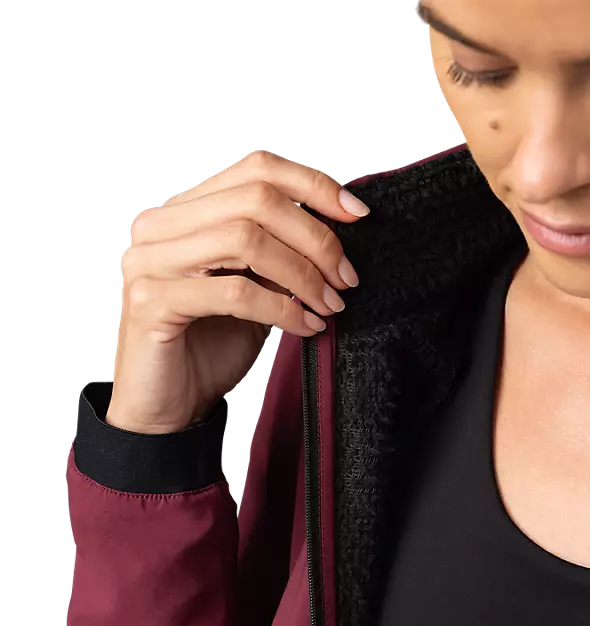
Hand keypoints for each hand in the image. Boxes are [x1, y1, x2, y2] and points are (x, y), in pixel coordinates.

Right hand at [105, 149, 368, 432]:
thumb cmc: (211, 346)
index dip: (313, 185)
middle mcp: (159, 225)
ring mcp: (147, 259)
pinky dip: (282, 309)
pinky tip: (307, 328)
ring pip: (245, 240)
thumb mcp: (255, 288)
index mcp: (185, 210)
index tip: (358, 215)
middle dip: (316, 238)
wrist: (169, 409)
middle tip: (347, 278)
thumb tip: (340, 227)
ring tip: (331, 305)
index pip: (256, 168)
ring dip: (303, 274)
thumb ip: (279, 252)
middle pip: (256, 199)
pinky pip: (234, 292)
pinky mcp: (149, 300)